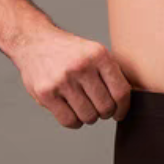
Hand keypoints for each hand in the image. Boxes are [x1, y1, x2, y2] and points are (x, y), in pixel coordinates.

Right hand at [13, 28, 131, 128]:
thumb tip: (129, 100)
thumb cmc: (69, 52)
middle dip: (105, 112)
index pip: (121, 91)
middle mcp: (81, 66)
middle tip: (98, 108)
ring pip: (88, 117)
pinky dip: (74, 121)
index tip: (119, 113)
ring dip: (88, 117)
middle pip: (105, 107)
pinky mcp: (46, 93)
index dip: (123, 108)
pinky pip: (69, 121)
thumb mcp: (94, 51)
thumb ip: (110, 72)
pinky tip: (71, 111)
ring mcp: (62, 80)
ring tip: (83, 106)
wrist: (34, 41)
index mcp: (98, 55)